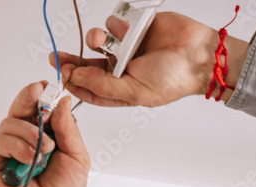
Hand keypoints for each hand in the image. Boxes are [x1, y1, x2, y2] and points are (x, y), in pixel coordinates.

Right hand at [0, 81, 89, 186]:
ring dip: (29, 133)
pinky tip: (30, 159)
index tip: (48, 86)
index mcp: (42, 136)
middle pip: (19, 109)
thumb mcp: (77, 157)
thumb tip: (61, 102)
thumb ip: (68, 129)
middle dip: (29, 99)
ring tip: (44, 150)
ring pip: (9, 124)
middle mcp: (21, 140)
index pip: (37, 108)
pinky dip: (17, 146)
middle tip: (38, 93)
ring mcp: (5, 151)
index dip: (41, 95)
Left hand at [49, 11, 246, 106]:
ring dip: (95, 40)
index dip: (73, 84)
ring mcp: (126, 49)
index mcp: (121, 92)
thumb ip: (104, 87)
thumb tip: (76, 80)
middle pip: (87, 67)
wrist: (198, 53)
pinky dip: (117, 26)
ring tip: (102, 41)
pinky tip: (129, 30)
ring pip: (97, 43)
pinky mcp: (132, 29)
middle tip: (57, 58)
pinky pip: (113, 25)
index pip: (89, 91)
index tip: (60, 76)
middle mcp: (121, 71)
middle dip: (72, 62)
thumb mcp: (135, 91)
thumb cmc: (174, 79)